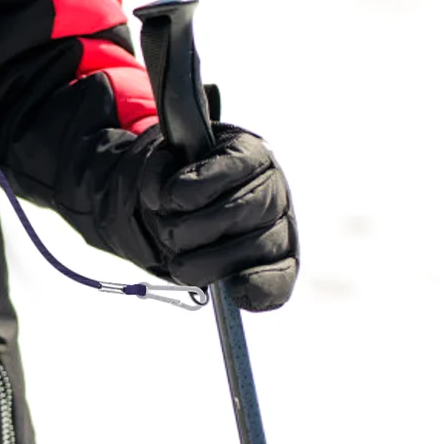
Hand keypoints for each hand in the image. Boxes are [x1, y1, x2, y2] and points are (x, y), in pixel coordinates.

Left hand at [134, 123, 296, 310]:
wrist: (203, 201)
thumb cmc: (188, 176)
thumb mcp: (172, 160)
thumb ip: (160, 171)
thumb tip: (159, 197)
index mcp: (249, 151)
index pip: (232, 164)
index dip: (199, 184)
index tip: (170, 199)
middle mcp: (274, 188)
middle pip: (240, 209)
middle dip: (193, 227)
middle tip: (167, 234)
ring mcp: (283, 227)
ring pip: (255, 247)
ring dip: (209, 262)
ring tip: (179, 265)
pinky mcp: (285, 263)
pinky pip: (281, 279)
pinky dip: (259, 289)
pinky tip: (237, 292)